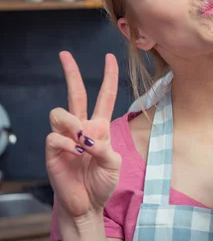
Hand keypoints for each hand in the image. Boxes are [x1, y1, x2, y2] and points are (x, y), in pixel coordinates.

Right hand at [45, 51, 121, 219]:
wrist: (88, 204)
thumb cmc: (102, 182)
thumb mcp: (114, 164)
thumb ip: (105, 148)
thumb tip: (86, 137)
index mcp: (100, 127)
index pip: (105, 96)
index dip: (108, 77)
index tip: (109, 57)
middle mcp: (81, 128)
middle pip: (75, 94)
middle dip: (71, 73)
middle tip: (65, 54)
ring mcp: (65, 138)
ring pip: (59, 113)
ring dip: (71, 122)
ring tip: (80, 141)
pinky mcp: (52, 152)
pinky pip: (53, 137)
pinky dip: (66, 144)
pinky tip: (73, 155)